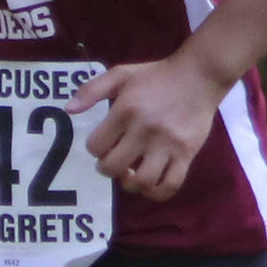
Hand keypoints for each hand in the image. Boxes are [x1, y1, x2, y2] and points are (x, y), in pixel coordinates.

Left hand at [69, 51, 226, 201]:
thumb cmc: (156, 76)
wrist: (198, 75)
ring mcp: (168, 144)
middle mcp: (145, 129)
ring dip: (130, 184)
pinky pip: (170, 184)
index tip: (103, 144)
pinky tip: (151, 184)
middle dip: (107, 169)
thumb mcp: (121, 74)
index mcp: (125, 110)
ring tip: (131, 174)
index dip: (95, 149)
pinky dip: (157, 193)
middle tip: (113, 162)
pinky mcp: (187, 153)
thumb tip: (68, 110)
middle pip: (114, 167)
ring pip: (142, 181)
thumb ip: (91, 90)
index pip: (96, 145)